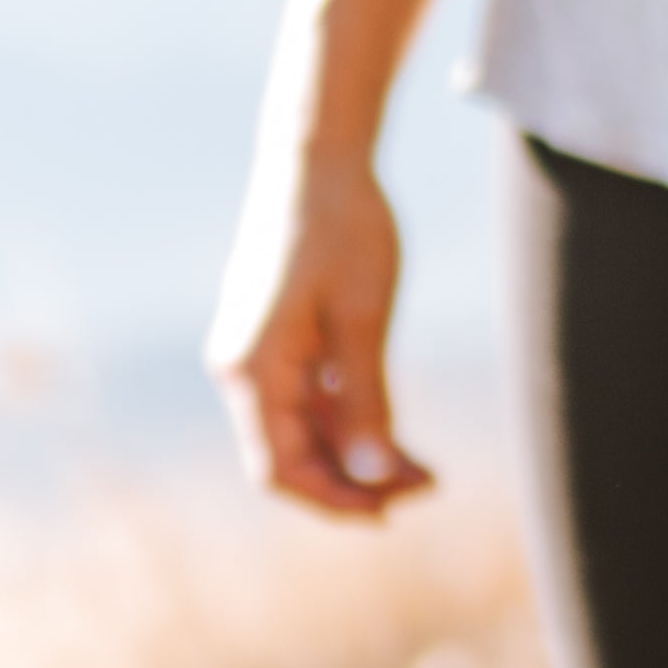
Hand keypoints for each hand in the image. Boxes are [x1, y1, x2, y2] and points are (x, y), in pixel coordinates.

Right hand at [209, 146, 434, 519]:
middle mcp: (242, 369)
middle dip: (354, 482)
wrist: (318, 156)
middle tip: (425, 488)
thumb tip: (373, 477)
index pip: (280, 469)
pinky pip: (308, 401)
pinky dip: (349, 423)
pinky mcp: (277, 341)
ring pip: (304, 433)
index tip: (392, 511)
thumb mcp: (362, 319)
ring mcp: (257, 355)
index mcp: (252, 369)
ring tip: (423, 469)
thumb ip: (365, 404)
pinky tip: (396, 434)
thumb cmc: (342, 227)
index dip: (334, 501)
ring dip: (357, 457)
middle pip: (291, 457)